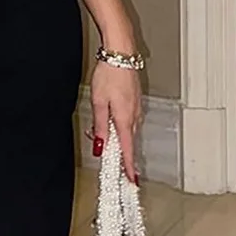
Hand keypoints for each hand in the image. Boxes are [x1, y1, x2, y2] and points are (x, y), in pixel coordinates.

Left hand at [89, 60, 142, 183]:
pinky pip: (128, 120)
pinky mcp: (135, 102)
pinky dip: (118, 125)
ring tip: (99, 132)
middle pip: (127, 142)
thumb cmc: (109, 74)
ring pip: (126, 131)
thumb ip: (99, 126)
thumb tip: (100, 146)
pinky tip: (108, 120)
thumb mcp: (98, 102)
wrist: (121, 54)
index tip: (132, 180)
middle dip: (116, 151)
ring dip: (115, 136)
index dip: (129, 167)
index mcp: (124, 119)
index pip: (127, 149)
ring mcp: (136, 108)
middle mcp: (134, 116)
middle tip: (105, 154)